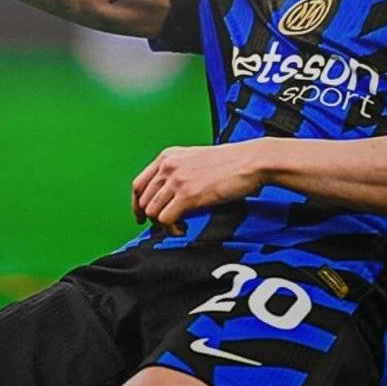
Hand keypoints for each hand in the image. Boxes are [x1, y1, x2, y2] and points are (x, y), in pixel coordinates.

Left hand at [131, 142, 266, 235]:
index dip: (136, 204)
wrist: (250, 161)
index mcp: (168, 156)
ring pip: (152, 211)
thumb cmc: (230, 162)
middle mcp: (168, 166)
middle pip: (143, 200)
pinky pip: (166, 219)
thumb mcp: (196, 158)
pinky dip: (171, 229)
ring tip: (178, 227)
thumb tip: (167, 196)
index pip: (138, 184)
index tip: (141, 216)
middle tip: (165, 226)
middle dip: (151, 218)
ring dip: (162, 225)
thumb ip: (178, 171)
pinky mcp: (188, 195)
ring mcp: (177, 180)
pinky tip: (183, 229)